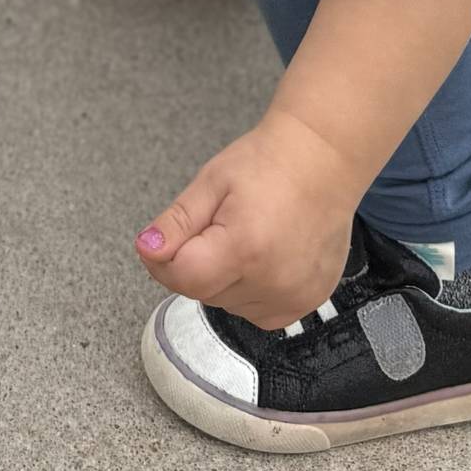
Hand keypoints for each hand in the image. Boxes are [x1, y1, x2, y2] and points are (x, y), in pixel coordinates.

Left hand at [135, 114, 364, 327]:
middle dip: (200, 263)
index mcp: (245, 248)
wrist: (324, 159)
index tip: (168, 239)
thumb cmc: (268, 163)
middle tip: (221, 223)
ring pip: (230, 304)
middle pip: (206, 293)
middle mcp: (273, 281)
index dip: (166, 260)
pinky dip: (252, 290)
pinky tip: (265, 256)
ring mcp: (295, 297)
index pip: (183, 278)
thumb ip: (176, 223)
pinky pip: (260, 311)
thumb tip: (147, 250)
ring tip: (249, 235)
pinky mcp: (308, 302)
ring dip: (226, 279)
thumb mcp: (211, 182)